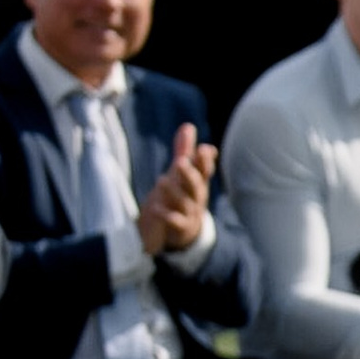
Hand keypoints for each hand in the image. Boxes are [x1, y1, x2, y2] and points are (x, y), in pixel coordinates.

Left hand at [137, 122, 214, 253]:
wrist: (183, 232)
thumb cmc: (182, 197)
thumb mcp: (182, 174)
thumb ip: (184, 151)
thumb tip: (188, 126)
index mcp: (198, 182)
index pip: (204, 170)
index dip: (204, 161)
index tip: (204, 150)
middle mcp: (196, 197)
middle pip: (196, 185)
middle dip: (190, 174)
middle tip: (180, 162)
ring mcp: (189, 213)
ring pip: (184, 202)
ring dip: (174, 192)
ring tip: (161, 181)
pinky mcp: (179, 228)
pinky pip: (175, 222)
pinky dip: (167, 216)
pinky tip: (155, 208)